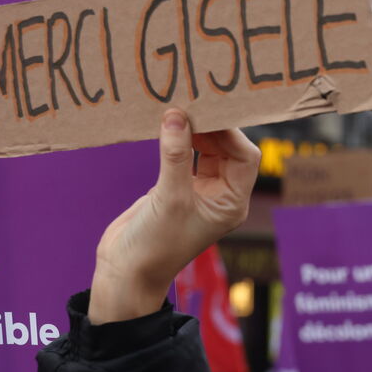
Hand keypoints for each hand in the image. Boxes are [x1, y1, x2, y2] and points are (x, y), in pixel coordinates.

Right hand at [89, 109, 259, 323]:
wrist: (125, 271)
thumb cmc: (155, 244)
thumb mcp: (169, 198)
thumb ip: (176, 155)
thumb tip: (177, 115)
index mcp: (232, 203)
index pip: (245, 156)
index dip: (230, 132)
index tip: (209, 109)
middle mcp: (220, 195)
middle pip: (227, 148)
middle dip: (212, 126)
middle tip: (192, 100)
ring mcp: (198, 191)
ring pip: (205, 149)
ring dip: (193, 129)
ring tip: (177, 106)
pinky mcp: (175, 187)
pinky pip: (182, 154)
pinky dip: (176, 138)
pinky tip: (164, 123)